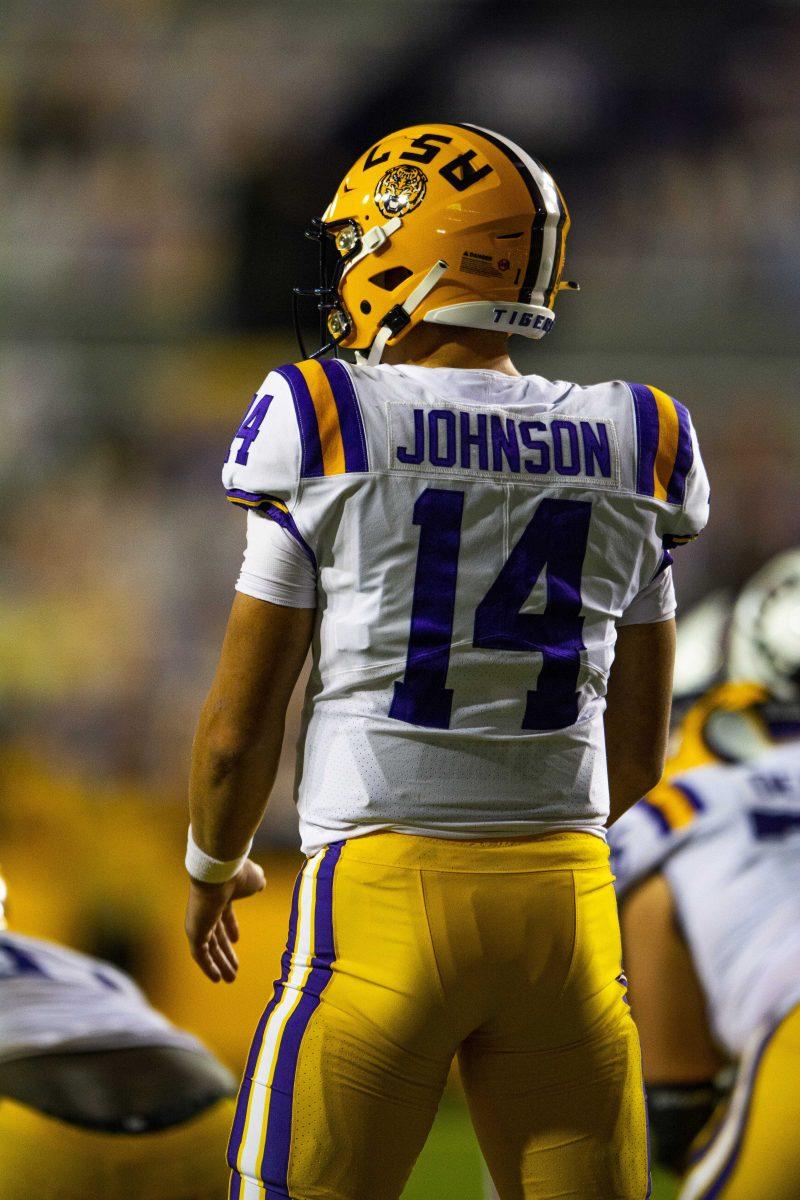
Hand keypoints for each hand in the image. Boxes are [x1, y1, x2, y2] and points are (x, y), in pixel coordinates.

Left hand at [185, 859, 265, 982]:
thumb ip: (256, 882)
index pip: (224, 916)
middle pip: (216, 936)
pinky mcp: (194, 931)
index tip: (236, 940)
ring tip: (230, 979)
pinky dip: (208, 966)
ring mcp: (199, 921)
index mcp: (220, 896)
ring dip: (220, 964)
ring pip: (209, 948)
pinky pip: (200, 954)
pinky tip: (217, 978)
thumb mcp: (254, 878)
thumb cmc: (238, 873)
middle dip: (226, 953)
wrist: (219, 871)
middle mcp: (207, 909)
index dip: (231, 928)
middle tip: (234, 969)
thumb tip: (260, 884)